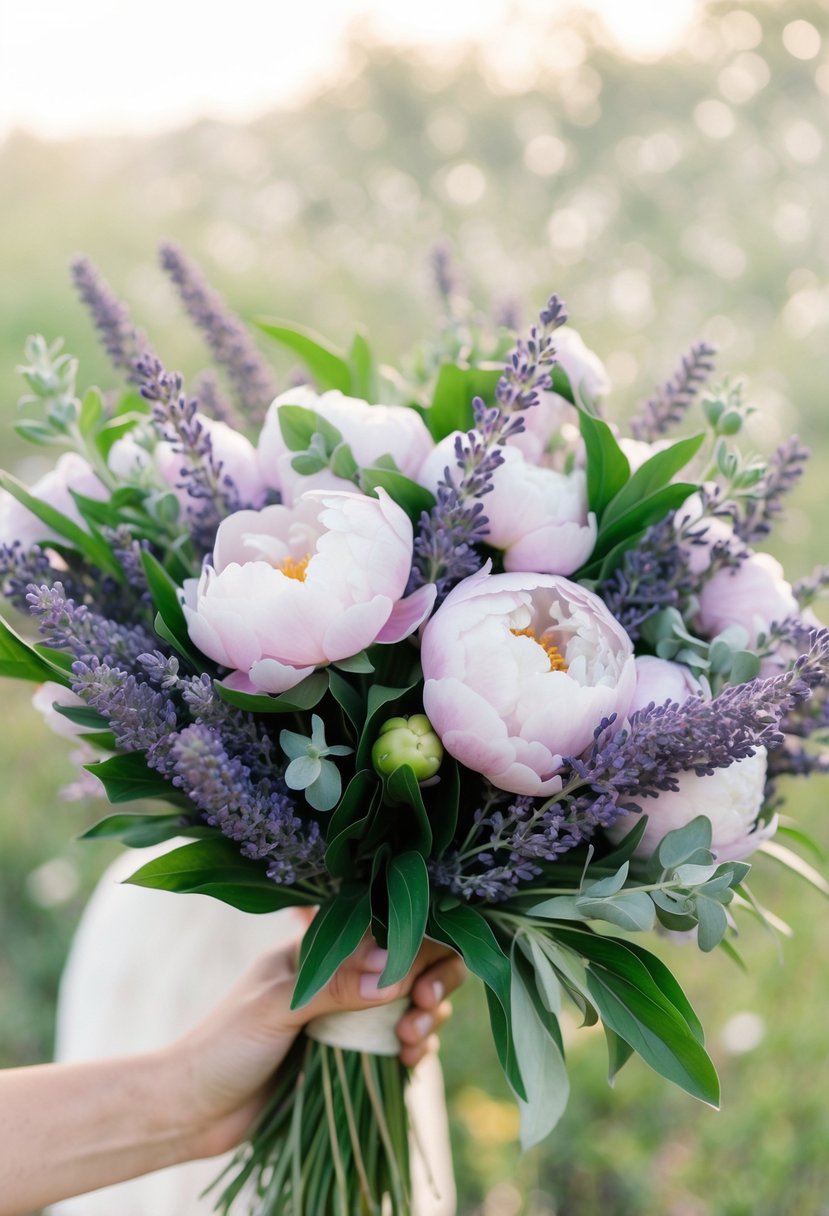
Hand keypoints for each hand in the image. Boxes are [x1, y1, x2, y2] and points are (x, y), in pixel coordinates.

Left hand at [170, 913, 465, 1158]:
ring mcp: (348, 1016)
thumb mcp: (274, 1008)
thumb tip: (394, 970)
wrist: (191, 1110)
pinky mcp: (352, 1056)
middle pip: (409, 960)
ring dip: (427, 1015)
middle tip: (425, 1005)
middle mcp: (340, 975)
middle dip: (430, 978)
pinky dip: (417, 1047)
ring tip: (413, 1039)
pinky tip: (412, 1060)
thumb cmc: (222, 1046)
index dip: (415, 941)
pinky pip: (400, 1043)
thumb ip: (333, 986)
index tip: (422, 972)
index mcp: (318, 947)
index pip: (382, 926)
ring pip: (411, 1001)